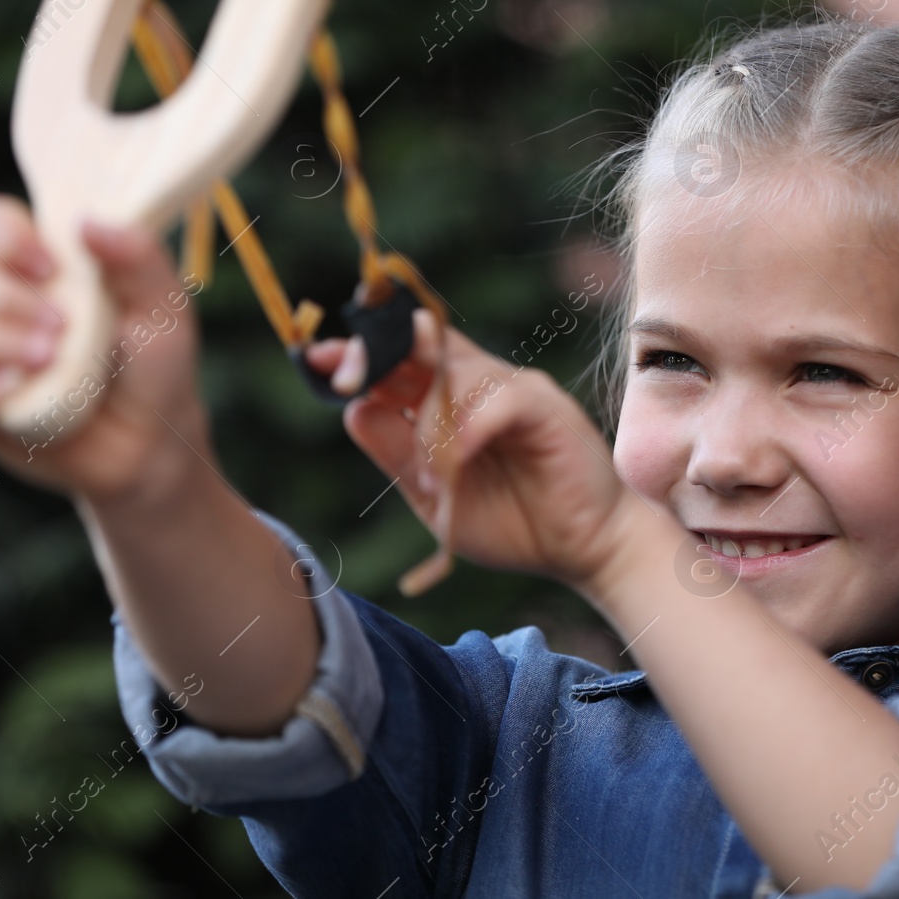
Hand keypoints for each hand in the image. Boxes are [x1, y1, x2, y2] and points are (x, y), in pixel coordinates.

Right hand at [0, 192, 211, 506]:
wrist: (155, 442)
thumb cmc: (156, 363)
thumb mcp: (165, 307)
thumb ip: (139, 257)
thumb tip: (86, 222)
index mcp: (33, 264)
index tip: (50, 265)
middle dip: (1, 295)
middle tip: (61, 324)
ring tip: (50, 358)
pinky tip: (16, 392)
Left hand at [304, 311, 633, 589]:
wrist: (583, 551)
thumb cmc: (514, 523)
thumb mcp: (435, 497)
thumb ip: (397, 455)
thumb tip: (353, 410)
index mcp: (451, 403)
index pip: (401, 362)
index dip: (361, 355)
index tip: (314, 359)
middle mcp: (482, 386)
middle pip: (424, 348)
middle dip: (379, 355)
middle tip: (343, 371)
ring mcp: (516, 390)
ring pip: (457, 374)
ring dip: (429, 422)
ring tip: (429, 472)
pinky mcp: (547, 406)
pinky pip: (500, 401)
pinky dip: (470, 428)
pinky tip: (455, 459)